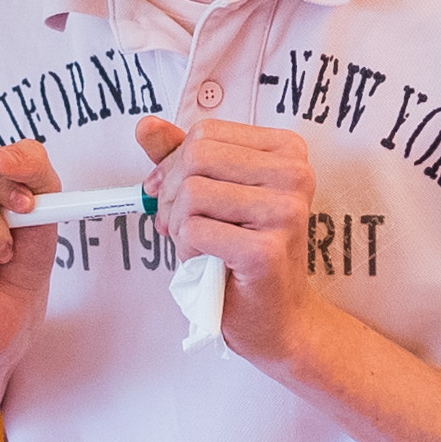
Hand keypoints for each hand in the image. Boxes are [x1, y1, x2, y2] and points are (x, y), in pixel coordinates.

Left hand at [138, 115, 329, 366]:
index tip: (175, 195)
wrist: (276, 316)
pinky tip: (208, 263)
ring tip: (199, 246)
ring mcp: (285, 212)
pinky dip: (187, 250)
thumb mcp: (211, 193)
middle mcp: (295, 175)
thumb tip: (145, 125)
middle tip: (180, 225)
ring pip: (191, 193)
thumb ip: (179, 157)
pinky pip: (193, 231)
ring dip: (178, 226)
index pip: (205, 133)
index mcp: (287, 151)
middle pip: (195, 158)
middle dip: (171, 195)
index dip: (174, 164)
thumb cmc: (243, 253)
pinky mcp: (266, 251)